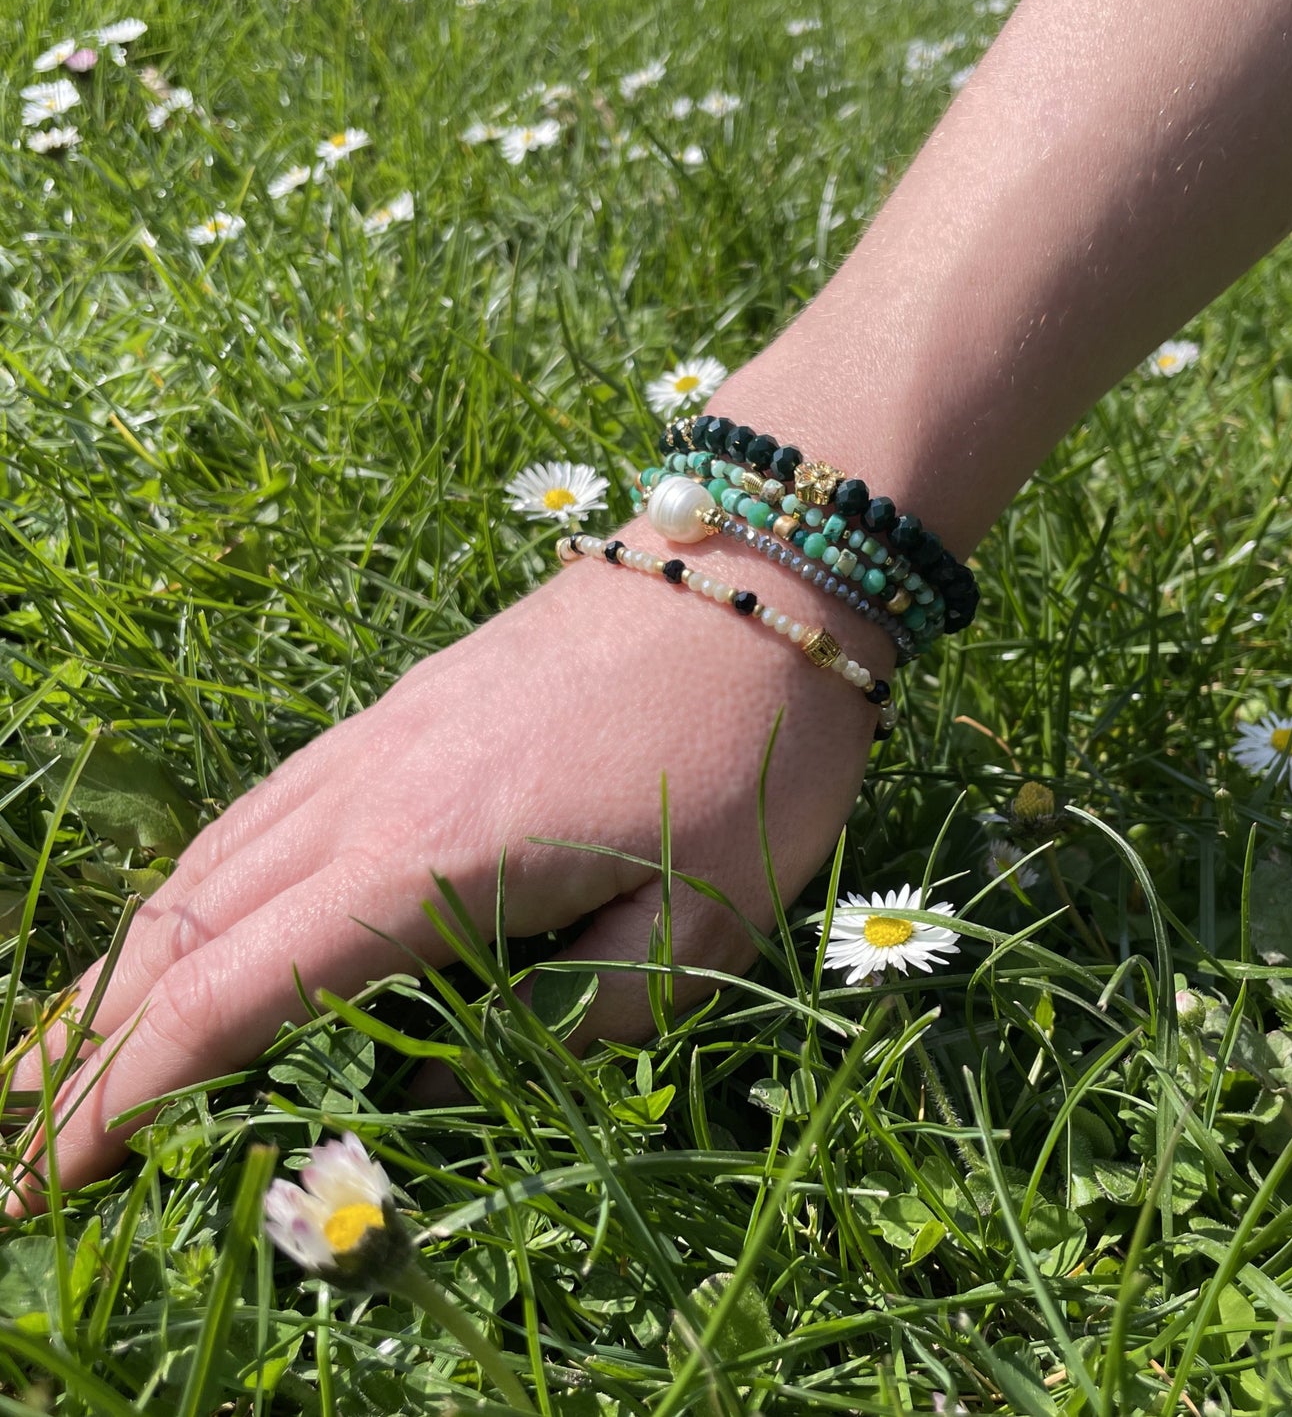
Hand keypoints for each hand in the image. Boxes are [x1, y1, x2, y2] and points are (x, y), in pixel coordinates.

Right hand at [5, 517, 889, 1209]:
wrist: (761, 571)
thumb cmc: (748, 750)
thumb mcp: (702, 924)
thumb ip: (574, 1028)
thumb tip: (451, 1088)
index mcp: (428, 856)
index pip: (235, 992)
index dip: (125, 1095)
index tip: (39, 1178)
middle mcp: (368, 788)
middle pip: (184, 923)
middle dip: (90, 1042)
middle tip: (19, 1146)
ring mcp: (376, 735)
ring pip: (208, 857)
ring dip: (127, 960)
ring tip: (72, 1047)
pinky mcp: (403, 707)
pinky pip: (263, 809)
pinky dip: (199, 884)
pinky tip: (197, 917)